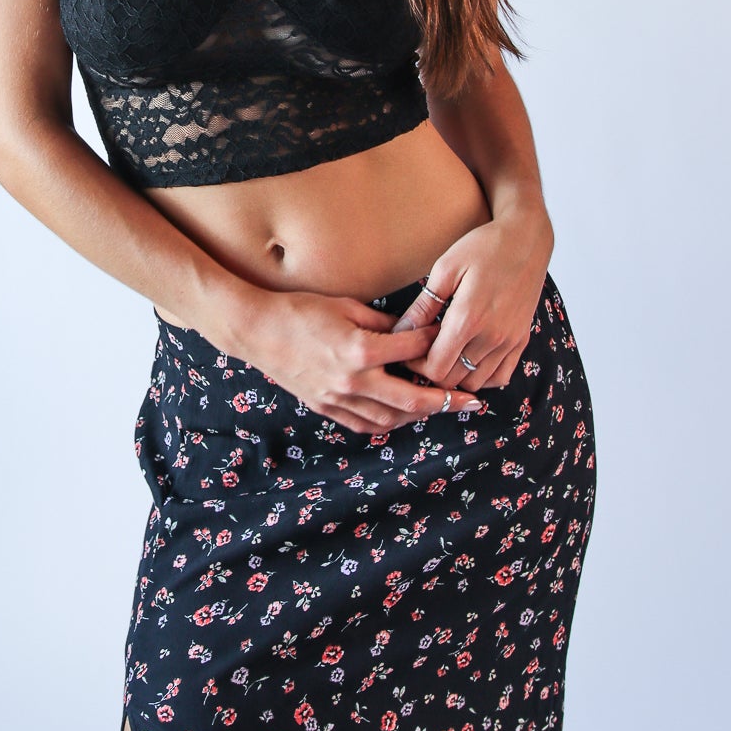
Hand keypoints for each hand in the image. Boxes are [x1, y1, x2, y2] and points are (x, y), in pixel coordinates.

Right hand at [234, 289, 483, 435]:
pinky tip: (401, 416)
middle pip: (412, 399)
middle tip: (473, 402)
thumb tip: (412, 331)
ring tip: (439, 408)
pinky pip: (364, 424)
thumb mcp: (346, 306)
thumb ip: (382, 323)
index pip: (412, 351)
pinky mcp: (325, 407)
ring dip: (419, 416)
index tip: (454, 339)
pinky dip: (387, 423)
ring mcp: (338, 398)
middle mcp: (353, 380)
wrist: (257, 330)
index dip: (437, 344)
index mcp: (360, 349)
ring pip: (390, 419)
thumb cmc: (300, 311)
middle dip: (446, 401)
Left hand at [391, 213, 552, 393]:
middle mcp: (492, 337)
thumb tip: (400, 332)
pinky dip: (482, 376)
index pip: (436, 369)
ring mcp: (509, 341)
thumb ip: (424, 306)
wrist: (527, 239)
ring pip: (476, 383)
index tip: (410, 349)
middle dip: (432, 370)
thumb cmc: (483, 247)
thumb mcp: (446, 269)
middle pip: (453, 380)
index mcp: (468, 319)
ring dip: (456, 375)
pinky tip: (470, 357)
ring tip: (446, 352)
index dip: (416, 365)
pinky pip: (501, 377)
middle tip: (423, 350)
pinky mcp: (521, 340)